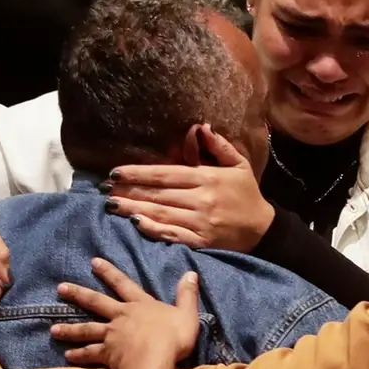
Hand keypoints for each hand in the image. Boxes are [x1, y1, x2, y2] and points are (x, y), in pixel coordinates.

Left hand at [53, 258, 199, 368]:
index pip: (123, 284)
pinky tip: (68, 356)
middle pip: (96, 303)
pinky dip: (79, 355)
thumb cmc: (173, 337)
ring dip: (69, 329)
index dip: (109, 272)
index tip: (93, 262)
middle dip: (78, 294)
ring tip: (53, 329)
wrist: (155, 359)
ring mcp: (112, 335)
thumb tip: (191, 273)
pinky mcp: (107, 354)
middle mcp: (122, 316)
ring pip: (87, 329)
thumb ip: (187, 294)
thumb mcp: (187, 313)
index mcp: (140, 305)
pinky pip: (90, 353)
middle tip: (60, 288)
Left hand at [104, 125, 274, 251]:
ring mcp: (200, 222)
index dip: (139, 173)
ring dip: (133, 209)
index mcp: (207, 178)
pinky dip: (154, 229)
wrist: (264, 230)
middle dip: (129, 190)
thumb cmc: (248, 195)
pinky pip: (173, 235)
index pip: (166, 174)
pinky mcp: (201, 241)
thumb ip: (219, 146)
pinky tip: (136, 224)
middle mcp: (201, 199)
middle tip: (104, 189)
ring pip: (161, 213)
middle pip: (158, 194)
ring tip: (111, 205)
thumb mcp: (239, 165)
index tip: (115, 172)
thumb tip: (200, 127)